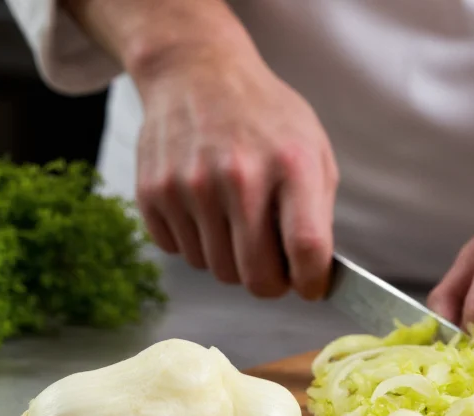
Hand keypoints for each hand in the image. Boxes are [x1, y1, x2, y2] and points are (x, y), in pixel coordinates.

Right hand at [133, 45, 337, 298]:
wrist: (196, 71)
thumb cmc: (264, 115)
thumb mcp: (313, 149)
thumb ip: (319, 212)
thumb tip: (314, 272)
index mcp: (291, 165)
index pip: (306, 248)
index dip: (312, 282)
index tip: (311, 287)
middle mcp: (239, 176)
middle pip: (256, 276)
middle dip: (271, 283)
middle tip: (275, 268)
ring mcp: (191, 186)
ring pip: (218, 271)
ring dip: (233, 260)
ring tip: (238, 221)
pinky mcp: (154, 193)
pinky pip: (182, 254)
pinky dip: (198, 244)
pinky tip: (207, 209)